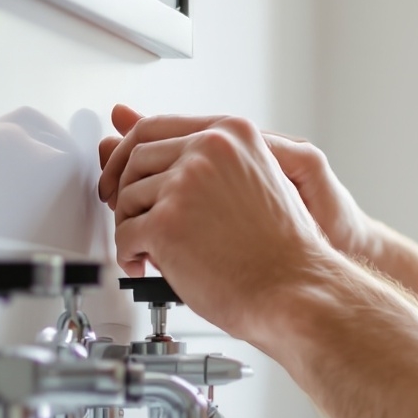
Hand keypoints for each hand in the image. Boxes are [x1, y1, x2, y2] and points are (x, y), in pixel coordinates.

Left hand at [99, 105, 381, 263]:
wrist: (297, 291)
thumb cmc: (279, 250)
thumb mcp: (247, 184)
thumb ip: (197, 163)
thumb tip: (126, 138)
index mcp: (232, 135)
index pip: (156, 126)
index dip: (129, 153)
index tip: (120, 173)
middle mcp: (210, 149)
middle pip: (136, 159)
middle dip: (125, 193)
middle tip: (131, 219)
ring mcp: (187, 183)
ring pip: (127, 198)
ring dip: (131, 227)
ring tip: (150, 250)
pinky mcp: (169, 223)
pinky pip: (126, 235)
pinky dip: (129, 255)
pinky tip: (147, 266)